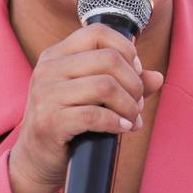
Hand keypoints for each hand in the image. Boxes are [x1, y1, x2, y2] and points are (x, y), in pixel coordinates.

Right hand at [7, 24, 164, 192]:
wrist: (35, 159)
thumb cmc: (67, 122)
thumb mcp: (92, 95)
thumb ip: (124, 82)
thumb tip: (158, 77)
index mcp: (56, 55)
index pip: (98, 33)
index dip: (126, 50)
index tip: (135, 72)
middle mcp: (48, 69)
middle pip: (108, 59)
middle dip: (133, 83)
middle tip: (137, 103)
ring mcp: (46, 95)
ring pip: (106, 86)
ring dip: (129, 105)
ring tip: (132, 118)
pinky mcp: (50, 122)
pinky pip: (95, 115)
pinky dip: (117, 122)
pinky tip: (123, 128)